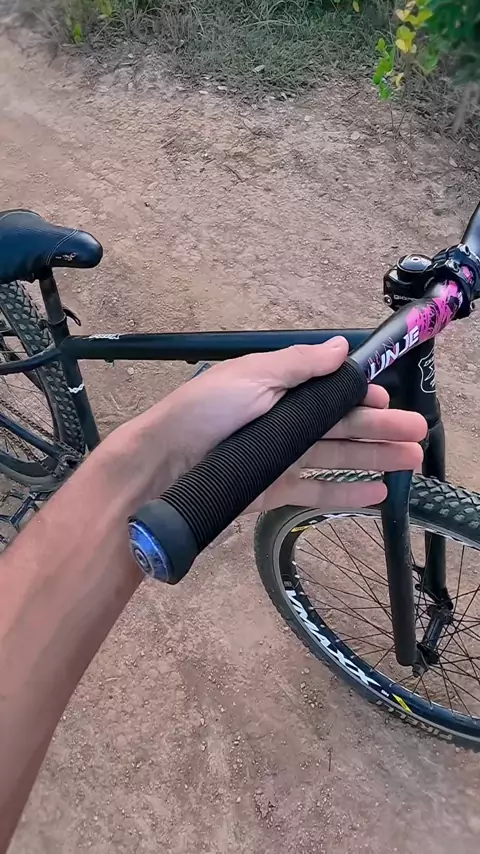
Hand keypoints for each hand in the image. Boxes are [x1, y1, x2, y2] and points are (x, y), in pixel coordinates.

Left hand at [153, 337, 425, 509]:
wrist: (164, 464)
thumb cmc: (205, 412)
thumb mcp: (253, 375)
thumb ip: (299, 365)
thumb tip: (341, 346)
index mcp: (280, 390)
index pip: (330, 393)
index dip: (362, 396)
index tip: (389, 400)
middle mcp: (284, 423)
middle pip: (341, 426)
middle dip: (380, 429)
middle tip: (417, 435)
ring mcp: (281, 459)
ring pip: (337, 457)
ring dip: (374, 458)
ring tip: (410, 461)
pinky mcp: (274, 491)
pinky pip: (317, 491)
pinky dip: (347, 493)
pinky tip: (376, 493)